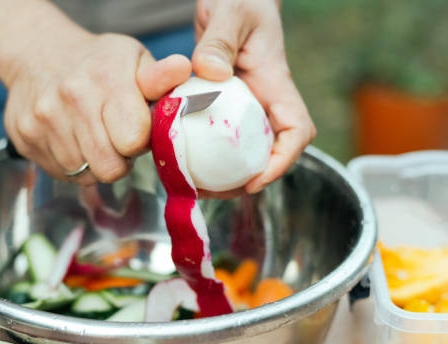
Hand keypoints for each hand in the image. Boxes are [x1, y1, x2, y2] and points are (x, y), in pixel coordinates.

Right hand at [4, 32, 190, 184]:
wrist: (38, 53)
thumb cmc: (97, 62)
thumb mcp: (133, 59)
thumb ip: (160, 77)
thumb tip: (183, 70)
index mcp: (106, 80)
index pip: (134, 141)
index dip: (140, 143)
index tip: (136, 131)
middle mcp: (71, 100)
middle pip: (109, 168)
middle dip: (119, 161)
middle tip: (116, 140)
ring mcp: (43, 121)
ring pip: (84, 176)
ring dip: (95, 163)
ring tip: (94, 136)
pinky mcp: (24, 138)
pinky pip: (60, 173)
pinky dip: (72, 164)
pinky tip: (72, 139)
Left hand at [193, 0, 315, 195]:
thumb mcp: (230, 12)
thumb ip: (219, 40)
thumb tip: (210, 74)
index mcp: (276, 83)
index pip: (296, 131)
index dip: (282, 162)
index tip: (254, 179)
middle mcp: (264, 100)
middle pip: (269, 152)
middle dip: (246, 179)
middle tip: (211, 191)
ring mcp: (244, 105)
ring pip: (243, 149)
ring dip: (223, 172)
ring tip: (193, 184)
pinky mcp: (224, 104)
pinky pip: (219, 135)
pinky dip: (204, 152)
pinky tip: (181, 158)